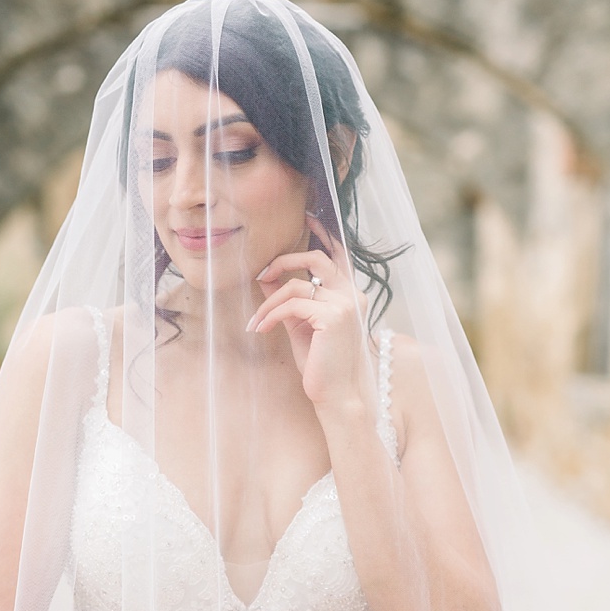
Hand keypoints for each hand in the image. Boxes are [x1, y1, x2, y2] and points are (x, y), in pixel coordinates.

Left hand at [248, 214, 373, 417]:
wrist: (335, 393)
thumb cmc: (319, 360)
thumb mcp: (300, 323)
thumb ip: (289, 297)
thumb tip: (266, 274)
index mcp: (350, 293)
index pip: (338, 255)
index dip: (323, 234)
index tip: (308, 216)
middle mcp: (354, 293)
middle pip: (315, 258)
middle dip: (283, 261)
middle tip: (260, 274)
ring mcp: (346, 303)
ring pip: (295, 286)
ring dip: (268, 303)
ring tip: (255, 322)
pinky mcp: (334, 316)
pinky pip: (291, 305)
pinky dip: (270, 315)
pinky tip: (260, 329)